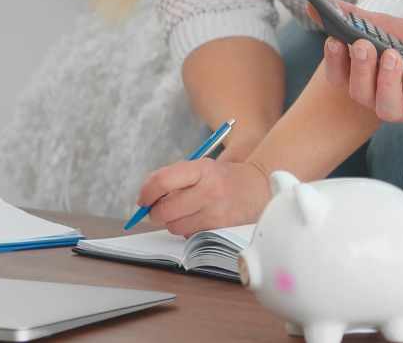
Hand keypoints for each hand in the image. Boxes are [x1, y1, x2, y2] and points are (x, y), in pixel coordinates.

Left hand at [134, 158, 269, 237]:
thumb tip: (145, 199)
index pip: (162, 181)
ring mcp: (216, 212)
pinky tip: (200, 219)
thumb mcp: (201, 167)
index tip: (143, 199)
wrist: (259, 187)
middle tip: (159, 209)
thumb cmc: (223, 178)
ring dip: (173, 222)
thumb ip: (173, 178)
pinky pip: (189, 235)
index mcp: (202, 169)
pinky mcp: (220, 229)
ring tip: (186, 212)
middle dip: (156, 212)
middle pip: (164, 210)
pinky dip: (188, 230)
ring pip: (175, 227)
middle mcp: (209, 190)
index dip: (146, 193)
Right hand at [320, 7, 402, 124]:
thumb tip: (315, 6)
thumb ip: (354, 19)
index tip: (333, 39)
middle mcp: (380, 98)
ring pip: (385, 106)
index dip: (333, 62)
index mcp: (366, 80)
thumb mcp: (387, 28)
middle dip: (360, 68)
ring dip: (386, 79)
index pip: (339, 78)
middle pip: (359, 93)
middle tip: (363, 43)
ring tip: (393, 54)